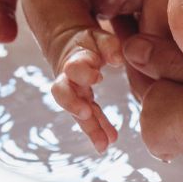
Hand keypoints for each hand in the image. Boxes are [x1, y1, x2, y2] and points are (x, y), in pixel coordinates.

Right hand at [50, 28, 122, 152]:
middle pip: (64, 94)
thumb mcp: (98, 37)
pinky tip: (110, 141)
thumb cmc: (89, 41)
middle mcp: (68, 80)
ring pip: (76, 112)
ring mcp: (73, 94)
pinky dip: (98, 130)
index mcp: (74, 60)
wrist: (70, 48)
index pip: (72, 67)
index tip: (98, 77)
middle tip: (86, 115)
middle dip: (73, 105)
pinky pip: (89, 119)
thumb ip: (109, 45)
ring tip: (103, 144)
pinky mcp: (81, 104)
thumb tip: (118, 60)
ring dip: (89, 127)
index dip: (82, 73)